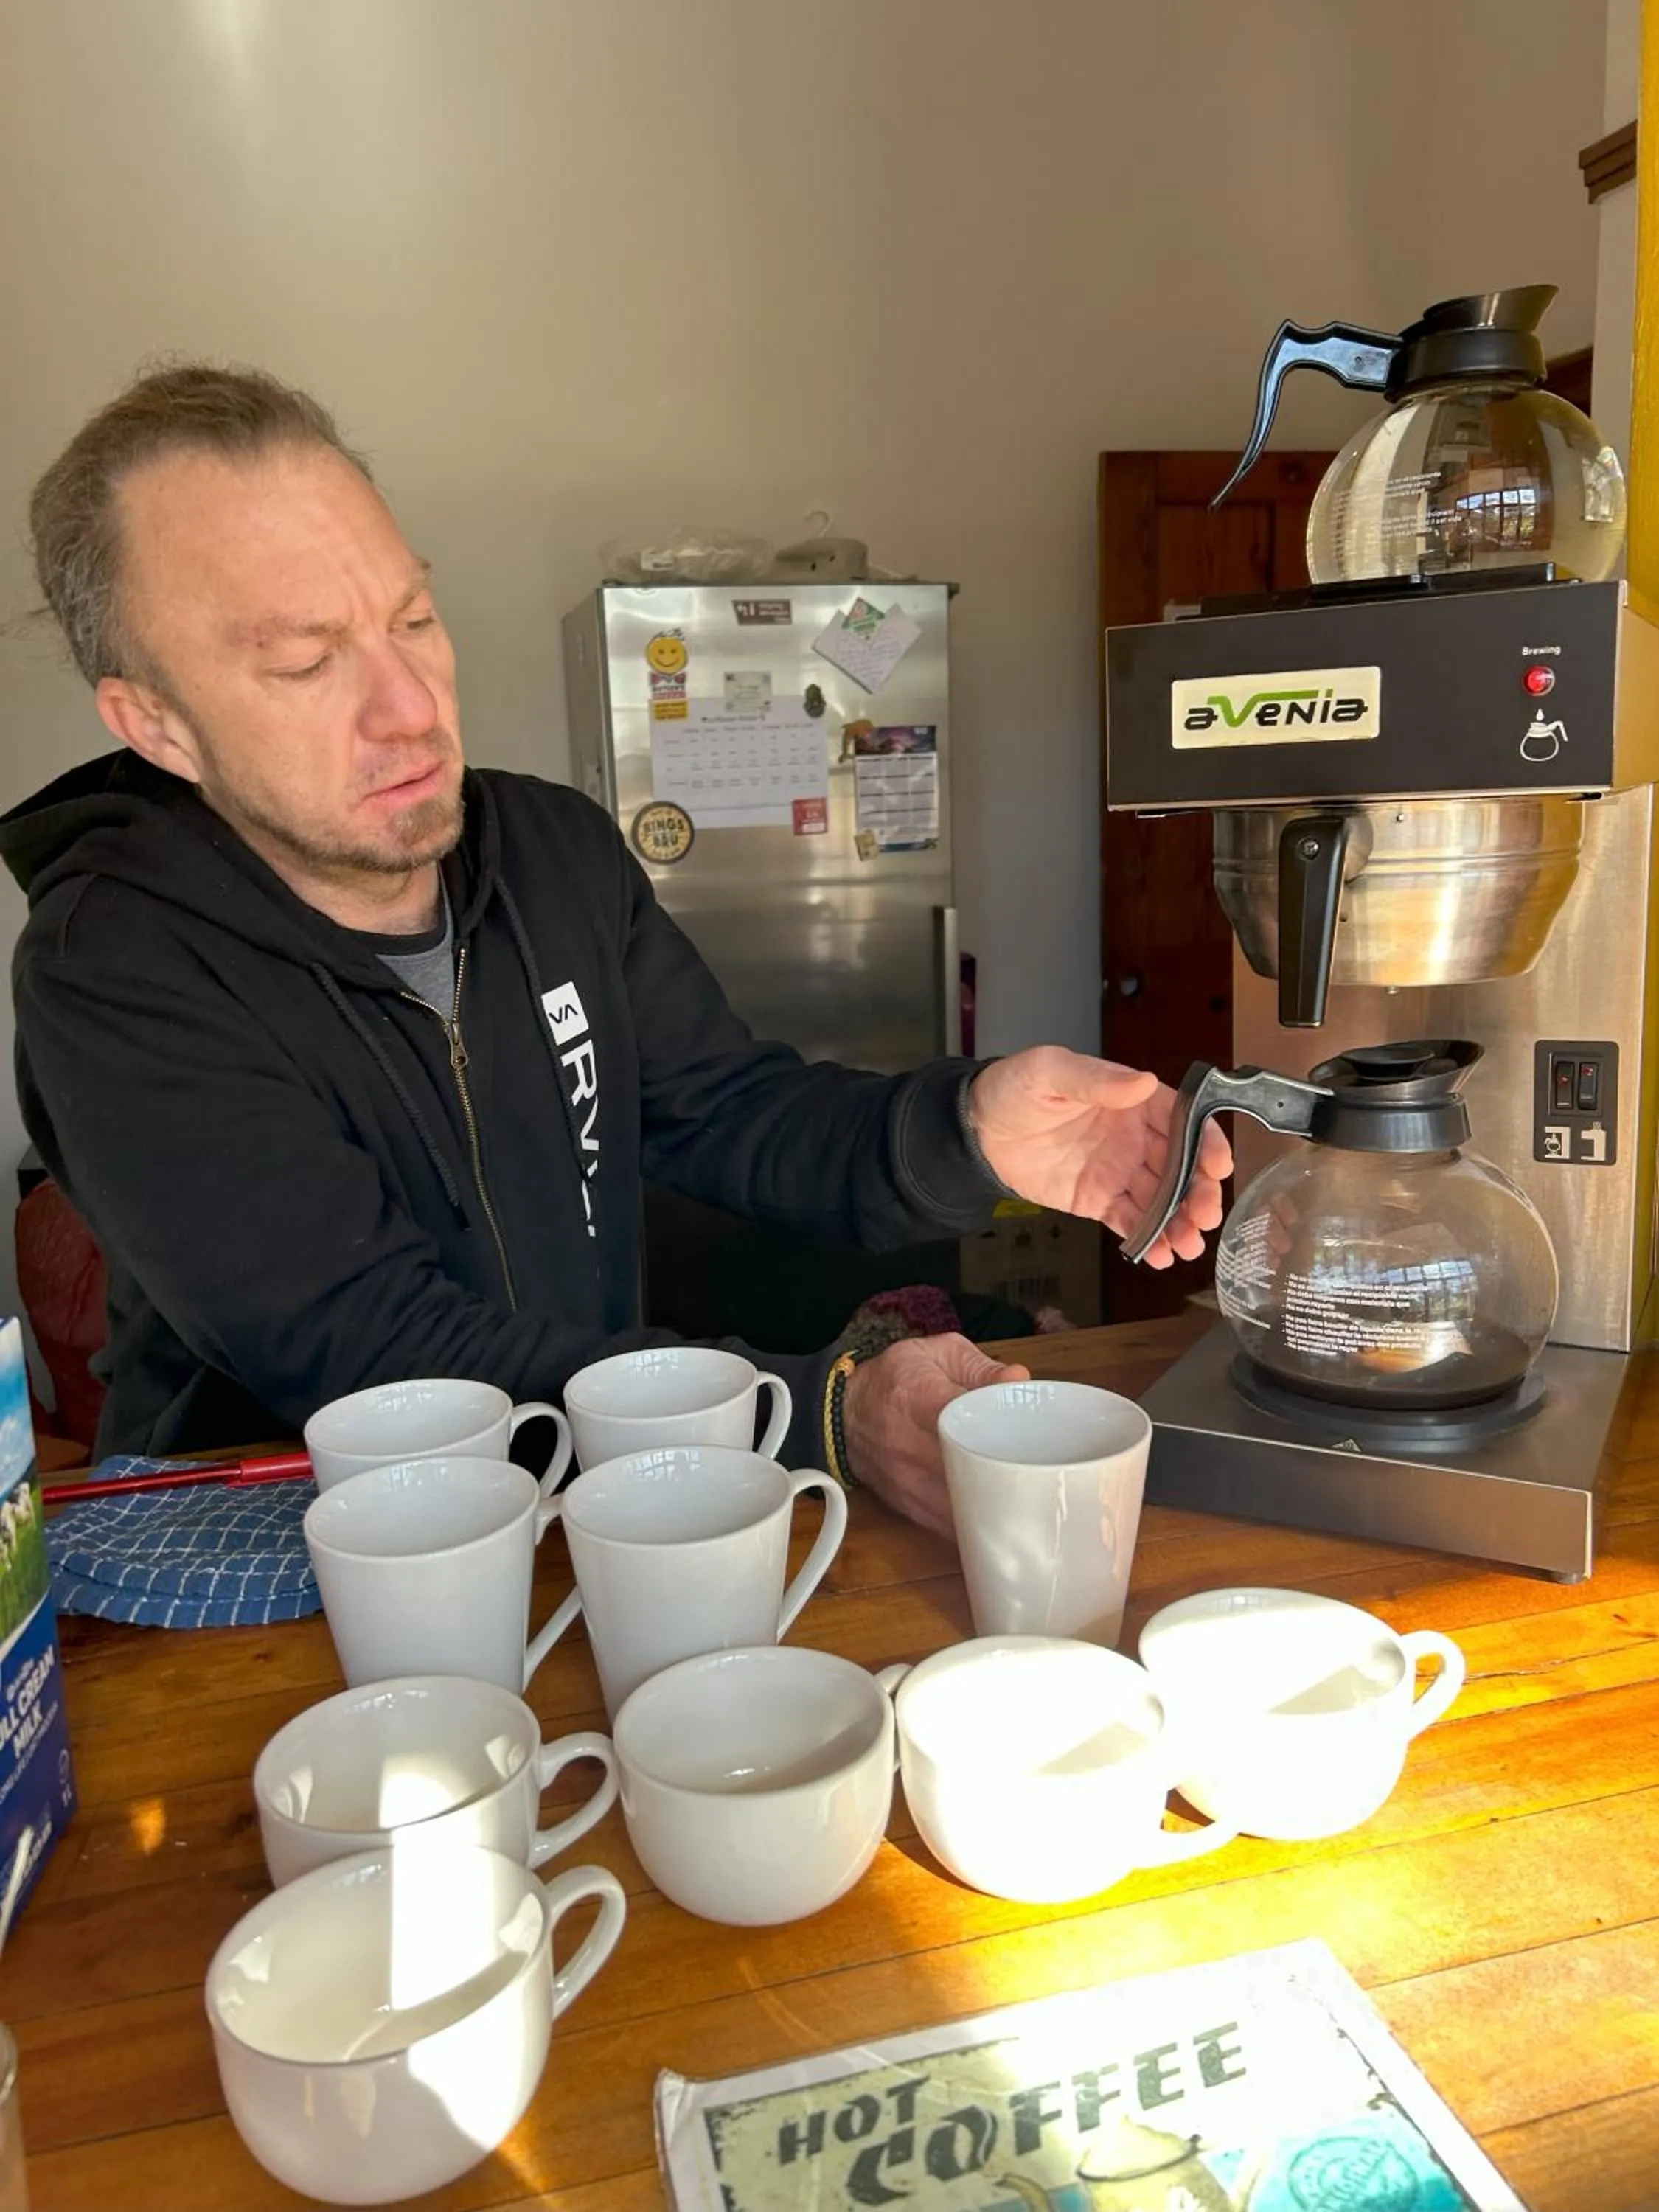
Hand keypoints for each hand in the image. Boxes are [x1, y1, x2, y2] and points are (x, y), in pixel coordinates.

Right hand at [841, 1334, 1029, 1537]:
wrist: (842, 1419)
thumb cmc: (894, 1381)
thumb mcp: (934, 1353)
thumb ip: (978, 1366)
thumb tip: (1019, 1379)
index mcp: (915, 1396)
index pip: (959, 1414)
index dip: (1000, 1421)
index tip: (1034, 1423)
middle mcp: (909, 1445)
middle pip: (970, 1467)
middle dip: (1011, 1469)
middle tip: (1043, 1463)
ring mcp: (910, 1484)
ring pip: (964, 1507)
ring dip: (1000, 1503)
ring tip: (1031, 1491)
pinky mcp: (912, 1511)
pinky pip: (954, 1528)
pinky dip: (981, 1523)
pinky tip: (1005, 1513)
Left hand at [968, 1046, 1231, 1267]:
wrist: (976, 1130)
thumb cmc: (1014, 1088)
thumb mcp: (1051, 1071)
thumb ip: (1096, 1079)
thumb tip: (1142, 1082)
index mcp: (1133, 1102)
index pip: (1183, 1120)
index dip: (1207, 1142)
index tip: (1219, 1165)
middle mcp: (1135, 1139)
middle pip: (1182, 1166)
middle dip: (1199, 1192)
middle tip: (1206, 1216)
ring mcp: (1119, 1172)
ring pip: (1162, 1199)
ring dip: (1180, 1222)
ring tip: (1189, 1245)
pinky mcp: (1098, 1201)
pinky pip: (1129, 1222)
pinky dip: (1147, 1239)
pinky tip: (1161, 1256)